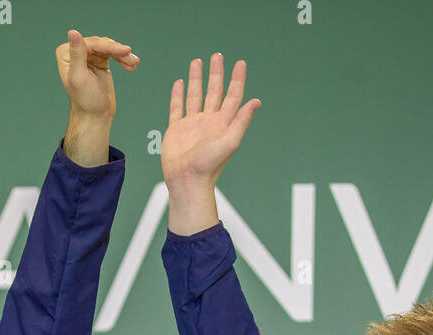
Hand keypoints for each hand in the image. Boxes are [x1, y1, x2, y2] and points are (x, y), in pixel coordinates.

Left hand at [56, 30, 137, 118]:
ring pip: (108, 48)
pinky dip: (123, 59)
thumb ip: (77, 54)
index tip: (125, 51)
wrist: (95, 115)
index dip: (108, 46)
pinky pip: (112, 54)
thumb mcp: (80, 77)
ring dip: (123, 55)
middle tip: (132, 59)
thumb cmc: (86, 100)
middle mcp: (75, 52)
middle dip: (118, 51)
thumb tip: (73, 32)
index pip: (90, 43)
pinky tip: (131, 65)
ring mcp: (87, 56)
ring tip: (134, 63)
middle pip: (100, 44)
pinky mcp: (99, 61)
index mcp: (66, 54)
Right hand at [163, 54, 260, 234]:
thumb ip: (242, 120)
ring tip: (198, 62)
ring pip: (195, 95)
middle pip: (214, 91)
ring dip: (197, 79)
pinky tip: (180, 83)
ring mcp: (192, 124)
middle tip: (218, 55)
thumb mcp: (230, 141)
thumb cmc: (210, 165)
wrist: (187, 181)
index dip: (237, 79)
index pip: (233, 96)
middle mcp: (209, 121)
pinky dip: (178, 95)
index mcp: (223, 123)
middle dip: (216, 73)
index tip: (241, 63)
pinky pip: (177, 107)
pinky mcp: (176, 129)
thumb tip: (256, 101)